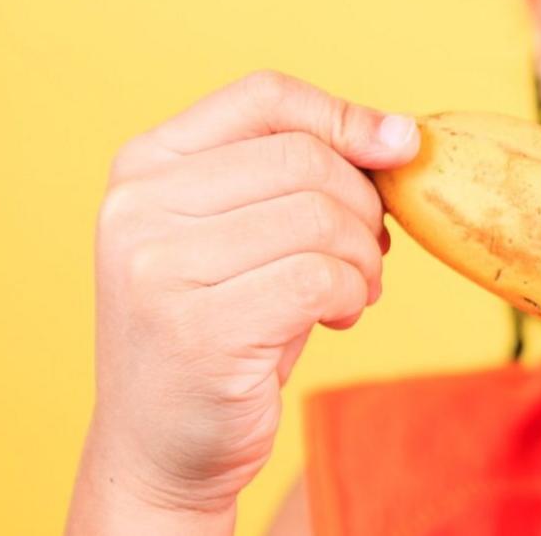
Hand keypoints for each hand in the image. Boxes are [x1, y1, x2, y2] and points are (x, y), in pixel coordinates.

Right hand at [69, 71, 419, 532]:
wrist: (164, 444)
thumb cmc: (226, 321)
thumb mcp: (247, 229)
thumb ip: (303, 171)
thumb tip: (402, 133)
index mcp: (145, 165)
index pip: (265, 96)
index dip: (346, 116)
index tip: (399, 149)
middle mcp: (138, 206)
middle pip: (306, 157)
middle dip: (364, 205)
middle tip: (368, 251)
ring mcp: (159, 268)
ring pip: (321, 217)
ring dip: (364, 257)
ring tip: (354, 288)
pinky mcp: (198, 328)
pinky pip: (321, 277)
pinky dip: (353, 292)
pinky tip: (340, 315)